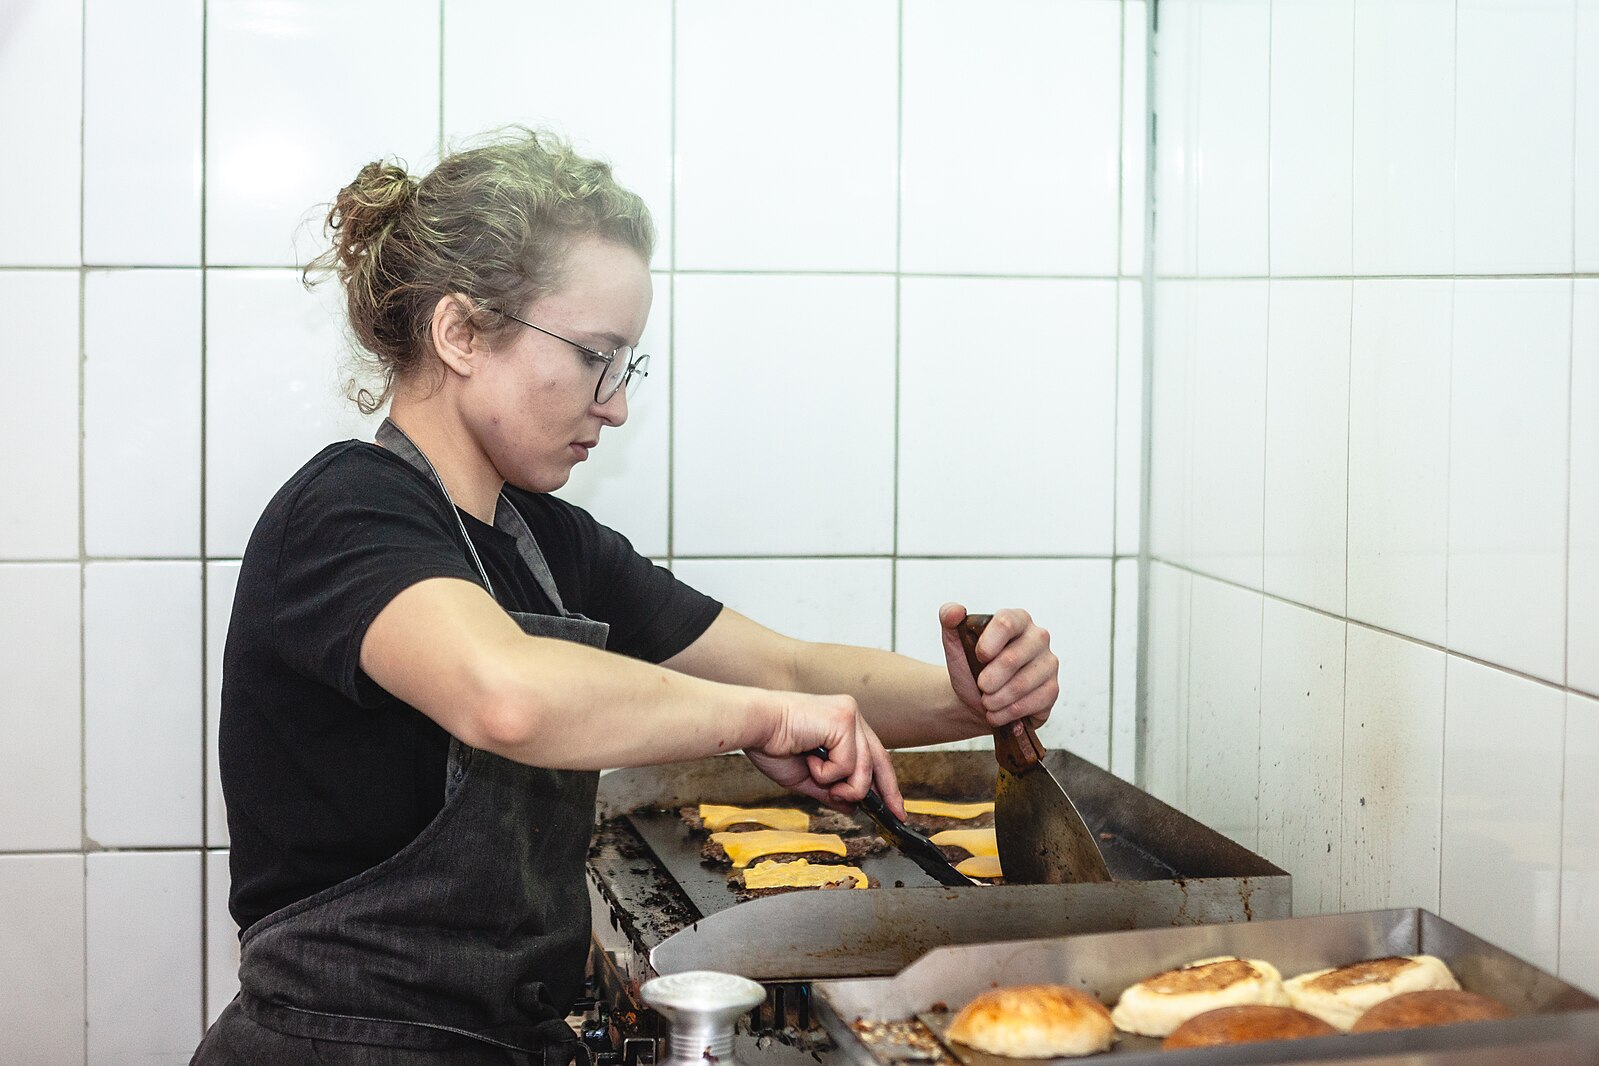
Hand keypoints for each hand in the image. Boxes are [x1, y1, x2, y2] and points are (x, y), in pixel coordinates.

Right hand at [743, 692, 904, 816]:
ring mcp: (849, 716)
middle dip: (887, 792)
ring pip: (864, 770)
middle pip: (880, 760)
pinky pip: (847, 765)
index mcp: (842, 723)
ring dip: (838, 784)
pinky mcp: (843, 721)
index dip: (886, 783)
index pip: (874, 755)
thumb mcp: (807, 776)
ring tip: (815, 774)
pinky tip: (808, 758)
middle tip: (895, 815)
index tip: (893, 807)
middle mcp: (850, 715)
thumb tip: (853, 807)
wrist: (753, 725)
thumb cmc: (771, 744)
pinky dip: (826, 773)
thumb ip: (831, 789)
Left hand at [938, 603, 1059, 731]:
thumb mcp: (955, 642)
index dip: (989, 643)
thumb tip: (955, 611)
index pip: (1006, 622)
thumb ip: (949, 618)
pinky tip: (998, 712)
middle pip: (1013, 658)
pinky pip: (1032, 703)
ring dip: (996, 699)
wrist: (978, 698)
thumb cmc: (971, 667)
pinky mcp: (1052, 689)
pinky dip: (1008, 712)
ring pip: (1021, 685)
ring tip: (986, 702)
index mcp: (1017, 619)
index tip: (978, 657)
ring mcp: (1048, 663)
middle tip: (980, 687)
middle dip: (988, 679)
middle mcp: (1037, 638)